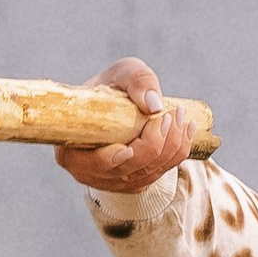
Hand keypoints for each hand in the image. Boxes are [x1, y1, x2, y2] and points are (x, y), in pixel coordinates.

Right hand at [55, 56, 197, 193]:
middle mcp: (89, 173)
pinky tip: (186, 128)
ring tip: (180, 115)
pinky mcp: (135, 183)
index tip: (130, 143)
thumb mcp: (122, 74)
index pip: (93, 164)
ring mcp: (114, 181)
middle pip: (129, 169)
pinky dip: (178, 151)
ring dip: (171, 144)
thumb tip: (154, 105)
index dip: (112, 158)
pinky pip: (162, 172)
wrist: (117, 105)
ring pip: (149, 171)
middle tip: (170, 114)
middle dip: (155, 143)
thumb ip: (136, 81)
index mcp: (71, 152)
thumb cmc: (113, 88)